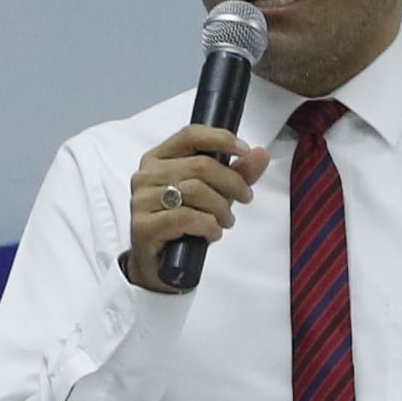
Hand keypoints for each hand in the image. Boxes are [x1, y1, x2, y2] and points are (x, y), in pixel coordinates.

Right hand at [120, 123, 268, 291]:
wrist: (159, 265)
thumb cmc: (183, 225)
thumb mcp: (213, 194)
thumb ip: (236, 173)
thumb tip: (260, 154)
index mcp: (159, 159)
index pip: (190, 135)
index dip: (221, 139)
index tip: (244, 150)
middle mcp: (146, 175)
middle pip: (200, 166)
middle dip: (231, 182)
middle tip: (244, 197)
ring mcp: (142, 200)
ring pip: (195, 190)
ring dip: (221, 207)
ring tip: (226, 220)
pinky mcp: (144, 226)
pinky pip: (186, 217)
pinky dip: (208, 225)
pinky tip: (212, 232)